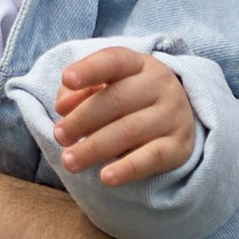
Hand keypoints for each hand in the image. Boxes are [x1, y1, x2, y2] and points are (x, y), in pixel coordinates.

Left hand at [52, 46, 195, 186]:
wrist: (176, 120)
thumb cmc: (129, 101)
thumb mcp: (105, 87)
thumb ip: (79, 92)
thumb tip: (63, 106)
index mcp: (139, 64)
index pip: (114, 61)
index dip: (90, 69)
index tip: (67, 79)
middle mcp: (160, 84)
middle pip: (118, 99)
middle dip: (82, 119)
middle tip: (59, 136)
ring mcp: (172, 115)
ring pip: (130, 130)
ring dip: (94, 148)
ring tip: (69, 161)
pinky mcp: (179, 146)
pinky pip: (152, 157)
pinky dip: (127, 168)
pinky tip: (105, 177)